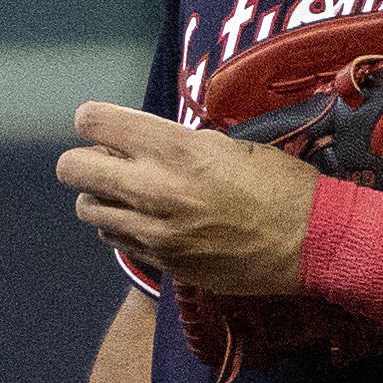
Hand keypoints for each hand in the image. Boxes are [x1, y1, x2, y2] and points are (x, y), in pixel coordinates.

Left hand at [60, 104, 316, 300]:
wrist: (311, 241)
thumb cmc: (278, 184)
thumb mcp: (228, 144)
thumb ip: (176, 143)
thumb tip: (138, 141)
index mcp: (174, 148)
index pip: (95, 122)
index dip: (92, 120)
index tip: (98, 124)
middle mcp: (155, 189)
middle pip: (71, 169)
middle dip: (81, 161)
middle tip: (101, 159)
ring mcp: (154, 231)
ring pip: (87, 208)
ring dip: (99, 197)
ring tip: (126, 193)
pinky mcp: (162, 261)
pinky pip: (115, 239)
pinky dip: (121, 226)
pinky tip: (146, 219)